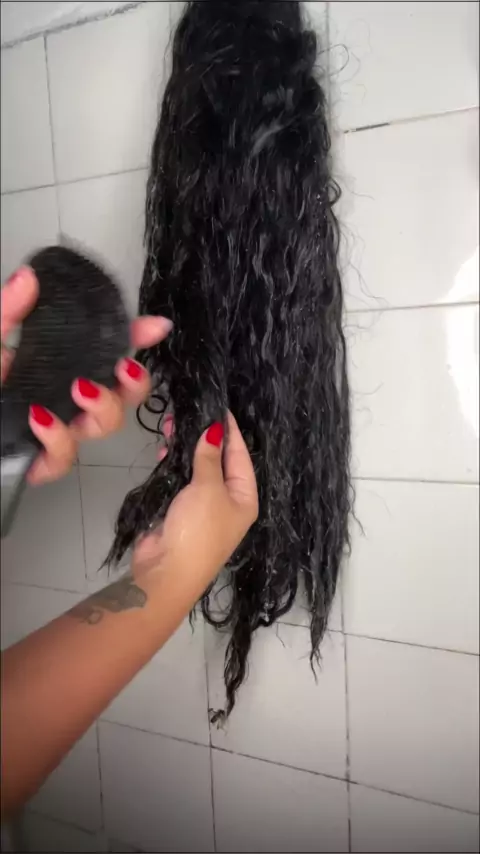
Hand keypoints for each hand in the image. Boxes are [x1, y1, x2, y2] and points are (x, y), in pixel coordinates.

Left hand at [1, 266, 171, 483]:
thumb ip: (11, 309)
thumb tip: (29, 277)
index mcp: (64, 365)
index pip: (110, 350)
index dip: (137, 338)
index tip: (156, 326)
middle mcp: (70, 398)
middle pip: (125, 396)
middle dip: (136, 384)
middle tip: (124, 369)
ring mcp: (61, 430)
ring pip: (105, 426)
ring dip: (103, 407)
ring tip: (80, 388)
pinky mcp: (43, 460)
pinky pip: (65, 457)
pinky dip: (58, 438)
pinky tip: (40, 418)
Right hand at [133, 413, 258, 584]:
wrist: (166, 572)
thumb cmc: (198, 529)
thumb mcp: (209, 488)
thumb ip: (210, 457)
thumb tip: (215, 430)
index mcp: (245, 498)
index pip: (241, 456)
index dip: (231, 432)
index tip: (219, 406)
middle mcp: (227, 502)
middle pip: (219, 461)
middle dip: (204, 438)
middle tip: (188, 413)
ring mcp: (202, 507)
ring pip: (197, 469)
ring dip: (185, 449)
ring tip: (170, 426)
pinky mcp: (179, 511)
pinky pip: (180, 481)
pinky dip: (173, 465)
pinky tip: (164, 450)